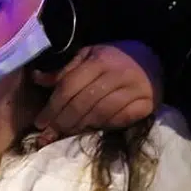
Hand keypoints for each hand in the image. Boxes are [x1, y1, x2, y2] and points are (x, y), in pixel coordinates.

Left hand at [31, 41, 159, 144]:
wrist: (153, 59)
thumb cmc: (115, 58)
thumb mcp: (89, 55)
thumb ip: (65, 70)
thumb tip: (36, 78)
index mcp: (100, 60)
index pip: (70, 86)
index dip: (53, 106)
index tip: (40, 122)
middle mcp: (117, 75)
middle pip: (83, 103)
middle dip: (62, 121)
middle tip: (47, 135)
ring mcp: (134, 91)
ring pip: (100, 115)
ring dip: (79, 127)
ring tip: (65, 135)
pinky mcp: (146, 105)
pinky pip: (119, 121)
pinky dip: (102, 127)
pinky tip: (90, 131)